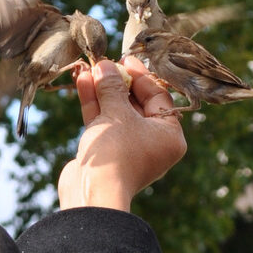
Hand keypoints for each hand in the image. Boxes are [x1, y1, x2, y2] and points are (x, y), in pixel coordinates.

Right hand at [58, 57, 186, 211]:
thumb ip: (112, 87)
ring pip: (115, 111)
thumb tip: (106, 65)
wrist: (93, 193)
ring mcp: (127, 147)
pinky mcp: (106, 152)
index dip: (140, 76)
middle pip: (135, 103)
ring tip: (89, 69)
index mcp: (169, 135)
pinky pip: (102, 122)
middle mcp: (151, 142)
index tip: (125, 58)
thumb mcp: (117, 113)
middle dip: (117, 82)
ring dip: (102, 90)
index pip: (158, 97)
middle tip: (104, 62)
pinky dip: (94, 104)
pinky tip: (83, 82)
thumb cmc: (116, 152)